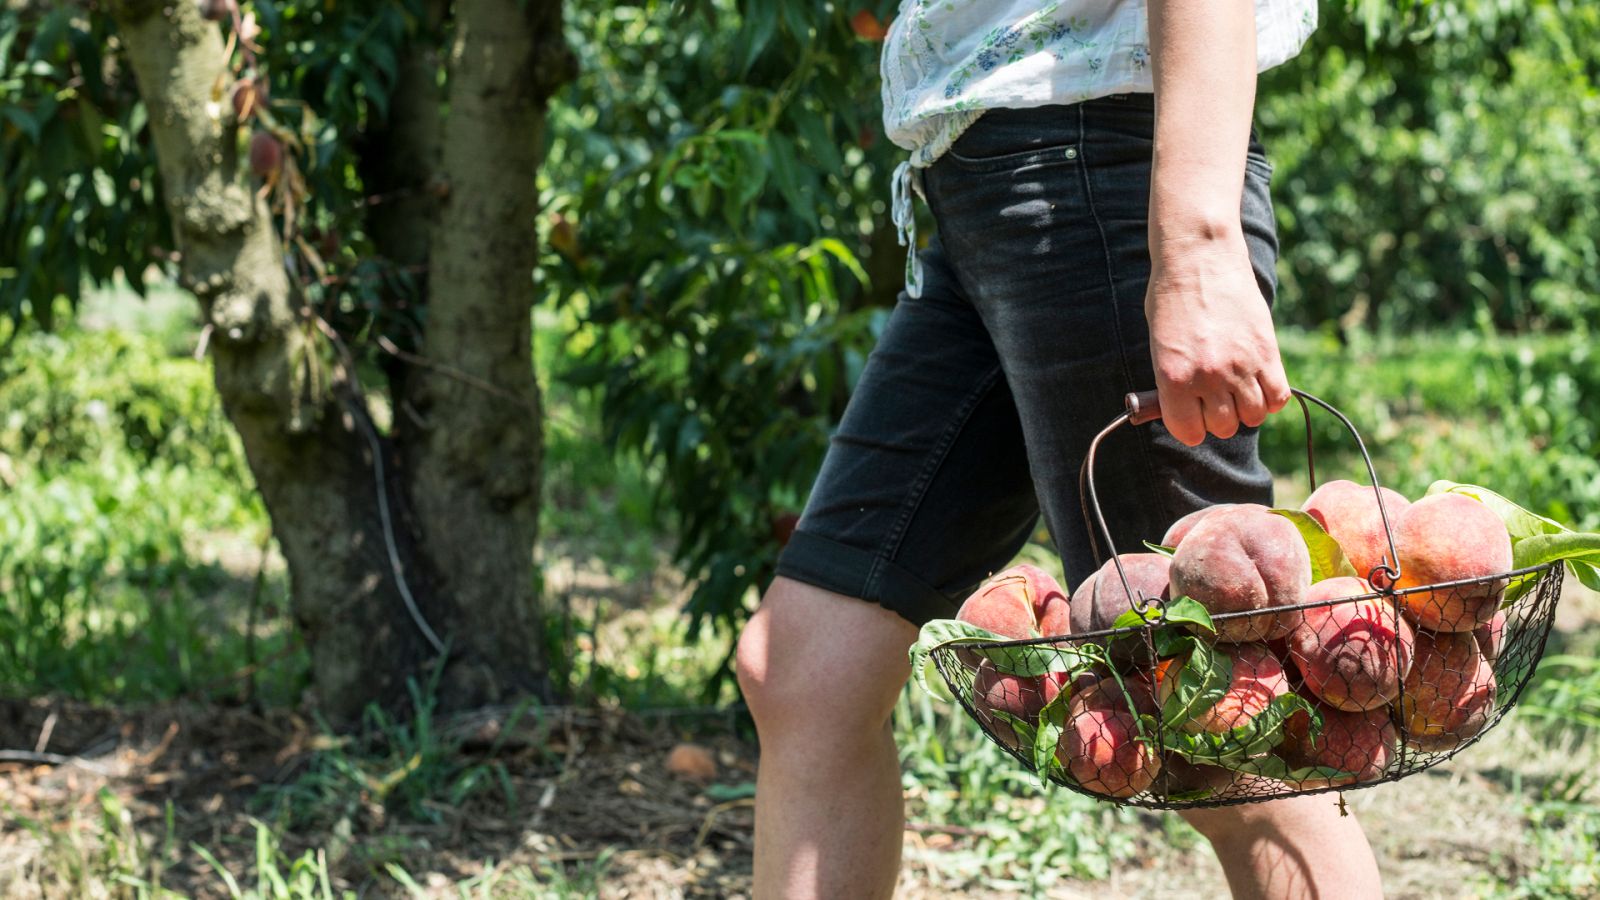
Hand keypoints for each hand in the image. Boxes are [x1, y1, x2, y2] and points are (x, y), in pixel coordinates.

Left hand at [1144, 237, 1290, 446]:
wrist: (1198, 256)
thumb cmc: (1172, 297)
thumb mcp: (1160, 343)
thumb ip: (1173, 381)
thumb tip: (1187, 410)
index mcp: (1174, 377)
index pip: (1189, 432)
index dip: (1191, 428)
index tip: (1193, 417)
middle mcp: (1208, 377)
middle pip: (1224, 427)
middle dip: (1218, 418)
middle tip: (1215, 399)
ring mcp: (1240, 365)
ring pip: (1252, 416)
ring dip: (1245, 409)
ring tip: (1237, 390)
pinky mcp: (1267, 351)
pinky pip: (1278, 397)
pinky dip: (1270, 399)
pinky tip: (1259, 384)